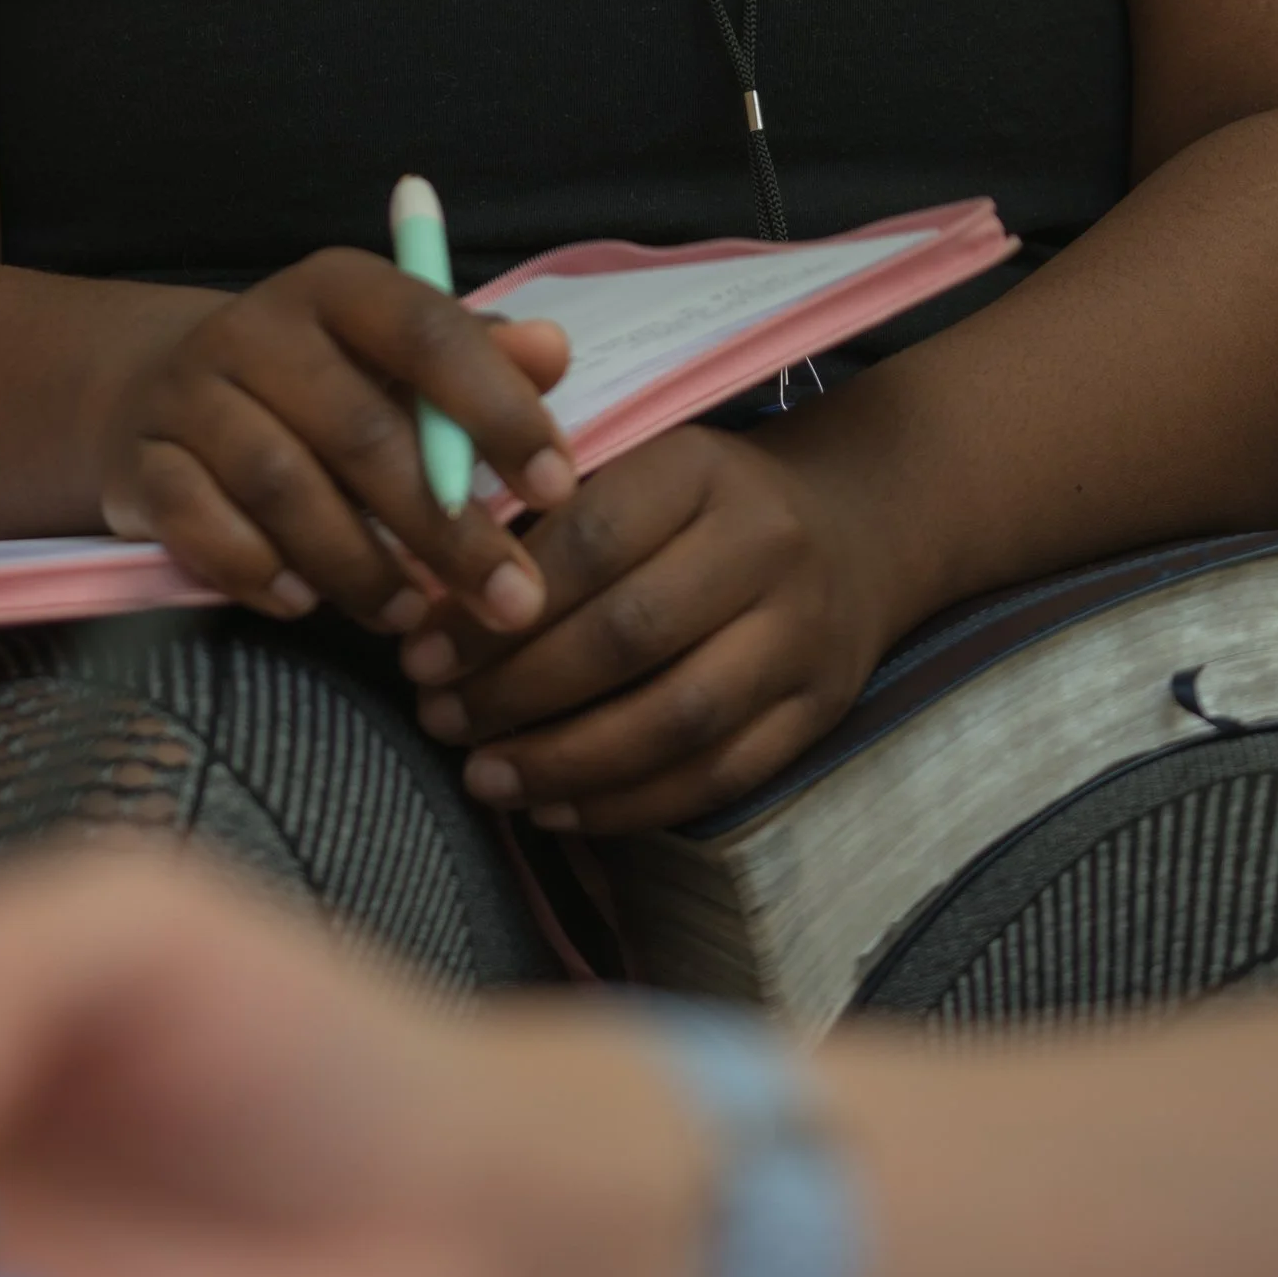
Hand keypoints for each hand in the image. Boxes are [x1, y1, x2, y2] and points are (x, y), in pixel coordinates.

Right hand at [110, 256, 571, 640]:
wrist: (164, 392)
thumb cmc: (321, 381)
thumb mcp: (398, 358)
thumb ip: (480, 357)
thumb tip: (554, 352)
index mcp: (339, 287)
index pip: (427, 331)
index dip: (497, 409)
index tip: (558, 488)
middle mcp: (257, 327)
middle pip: (359, 431)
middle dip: (445, 530)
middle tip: (510, 602)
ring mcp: (190, 393)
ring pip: (282, 487)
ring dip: (358, 565)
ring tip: (413, 616)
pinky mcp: (141, 460)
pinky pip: (200, 524)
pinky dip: (258, 572)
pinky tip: (307, 605)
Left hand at [398, 425, 890, 834]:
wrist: (857, 526)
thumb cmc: (705, 502)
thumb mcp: (641, 467)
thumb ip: (544, 516)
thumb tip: (427, 602)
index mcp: (703, 470)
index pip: (590, 541)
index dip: (498, 608)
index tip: (421, 652)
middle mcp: (766, 547)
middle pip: (629, 636)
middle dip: (517, 690)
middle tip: (439, 718)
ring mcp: (802, 635)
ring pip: (677, 719)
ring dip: (566, 761)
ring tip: (484, 777)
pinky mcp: (820, 710)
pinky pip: (719, 776)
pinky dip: (628, 803)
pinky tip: (556, 809)